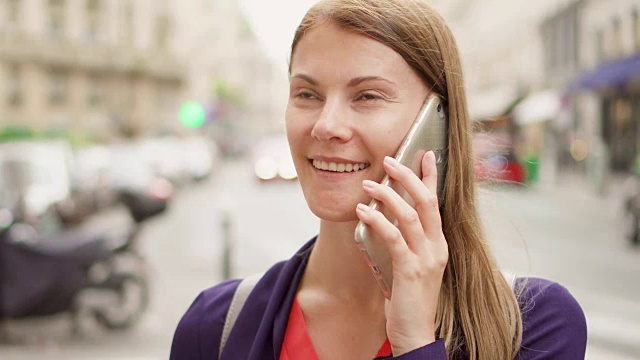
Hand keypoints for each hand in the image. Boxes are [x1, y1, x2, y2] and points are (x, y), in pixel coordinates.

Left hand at [355, 151, 447, 355]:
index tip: (425, 154)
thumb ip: (404, 243)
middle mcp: (437, 248)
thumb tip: (382, 219)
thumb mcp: (410, 265)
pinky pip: (394, 237)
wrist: (415, 333)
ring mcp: (426, 259)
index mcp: (439, 244)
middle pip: (427, 202)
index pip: (437, 203)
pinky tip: (363, 211)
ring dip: (388, 195)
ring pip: (410, 215)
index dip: (432, 177)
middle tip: (390, 160)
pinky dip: (378, 220)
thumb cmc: (409, 299)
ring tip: (370, 183)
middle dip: (409, 177)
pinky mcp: (411, 270)